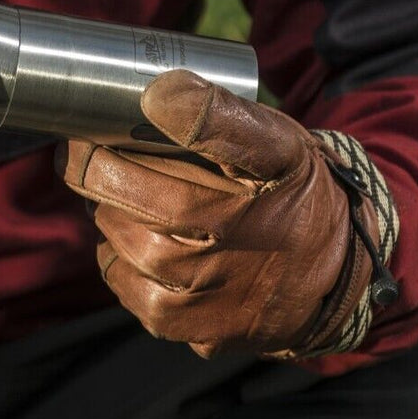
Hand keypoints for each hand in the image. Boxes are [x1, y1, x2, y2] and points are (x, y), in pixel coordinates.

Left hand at [60, 69, 376, 358]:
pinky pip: (126, 284)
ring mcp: (214, 287)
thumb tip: (156, 92)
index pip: (220, 131)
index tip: (140, 100)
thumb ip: (224, 114)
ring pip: (123, 238)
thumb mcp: (281, 147)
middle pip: (137, 192)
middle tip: (90, 154)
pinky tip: (135, 244)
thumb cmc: (289, 200)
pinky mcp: (194, 326)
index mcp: (273, 172)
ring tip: (120, 200)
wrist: (328, 281)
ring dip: (109, 214)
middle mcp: (243, 233)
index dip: (174, 115)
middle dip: (99, 168)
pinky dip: (119, 260)